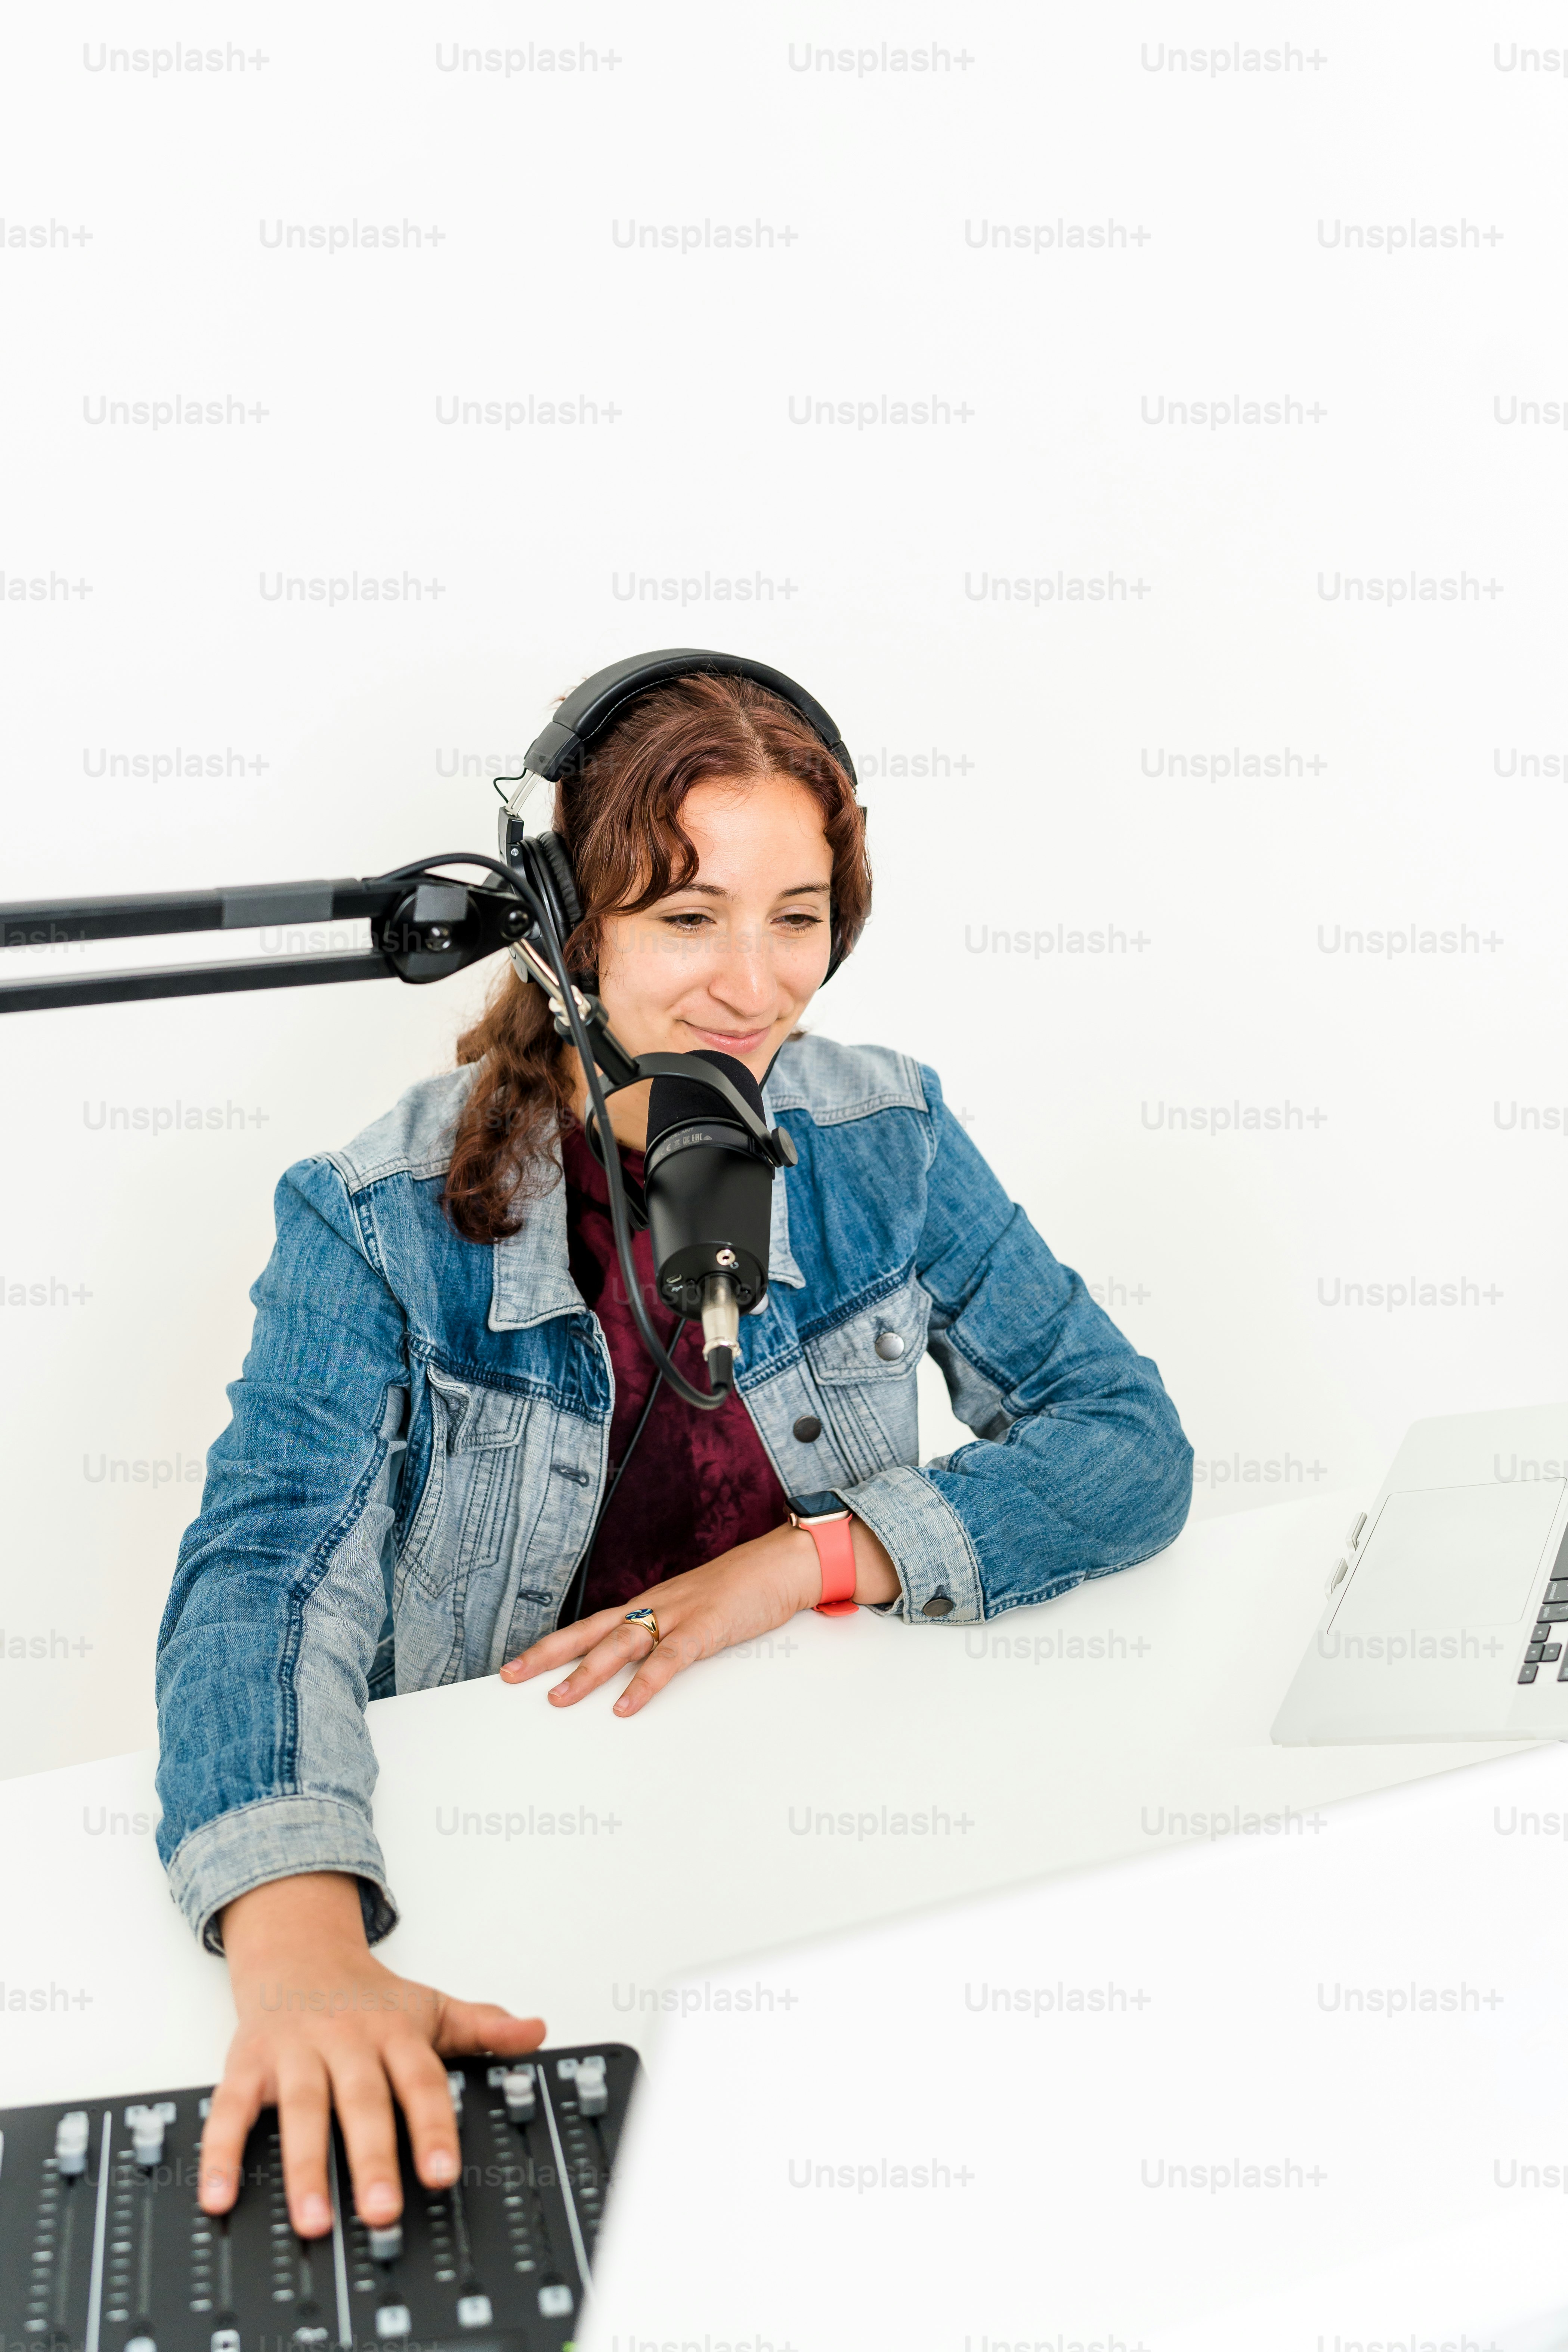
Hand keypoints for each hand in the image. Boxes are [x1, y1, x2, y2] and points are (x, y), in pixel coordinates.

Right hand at [200, 1871, 545, 2236]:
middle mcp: (345, 2041)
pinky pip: (232, 2109)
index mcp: (393, 2032)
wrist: (299, 1952)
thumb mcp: (430, 2006)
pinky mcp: (248, 2063)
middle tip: (382, 2211)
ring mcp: (295, 2052)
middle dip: (372, 2157)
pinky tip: (220, 2193)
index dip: (432, 2128)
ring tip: (313, 2218)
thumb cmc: (368, 1996)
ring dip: (305, 2166)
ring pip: (301, 2110)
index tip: (442, 2174)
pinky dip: (222, 2151)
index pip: (420, 2082)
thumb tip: (535, 2032)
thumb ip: (482, 2027)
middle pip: (362, 2101)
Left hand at [500, 1516, 898, 1715]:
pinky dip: (646, 1684)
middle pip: (591, 1631)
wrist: (783, 1563)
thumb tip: (641, 1669)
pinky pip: (670, 1659)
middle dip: (548, 1655)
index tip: (517, 1664)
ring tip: (558, 1699)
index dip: (553, 1645)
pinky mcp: (707, 1628)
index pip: (591, 1626)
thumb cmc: (742, 1589)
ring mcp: (679, 1615)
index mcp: (650, 1604)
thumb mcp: (695, 1611)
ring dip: (587, 1673)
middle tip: (510, 1677)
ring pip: (622, 1644)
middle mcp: (655, 1606)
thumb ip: (668, 1636)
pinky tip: (626, 1707)